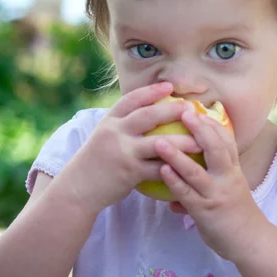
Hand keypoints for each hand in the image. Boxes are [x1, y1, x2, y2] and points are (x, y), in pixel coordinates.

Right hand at [57, 83, 200, 215]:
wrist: (77, 189)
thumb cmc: (96, 161)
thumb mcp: (104, 136)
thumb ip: (123, 126)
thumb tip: (148, 114)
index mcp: (109, 121)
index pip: (131, 99)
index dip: (151, 91)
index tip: (169, 86)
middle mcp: (115, 132)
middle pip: (147, 116)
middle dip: (171, 110)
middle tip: (190, 108)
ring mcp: (122, 152)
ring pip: (158, 143)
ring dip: (181, 141)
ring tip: (199, 141)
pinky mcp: (129, 172)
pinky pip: (157, 169)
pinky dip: (173, 167)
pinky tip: (188, 167)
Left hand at [156, 111, 265, 260]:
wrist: (251, 242)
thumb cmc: (236, 215)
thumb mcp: (229, 190)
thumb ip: (209, 178)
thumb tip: (184, 172)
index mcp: (234, 171)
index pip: (227, 142)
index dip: (214, 125)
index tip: (200, 111)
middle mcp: (227, 179)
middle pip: (215, 149)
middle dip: (200, 129)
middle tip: (184, 113)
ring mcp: (215, 194)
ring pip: (195, 171)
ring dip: (176, 155)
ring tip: (159, 142)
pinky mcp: (204, 211)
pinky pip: (186, 194)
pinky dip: (173, 181)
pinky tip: (161, 170)